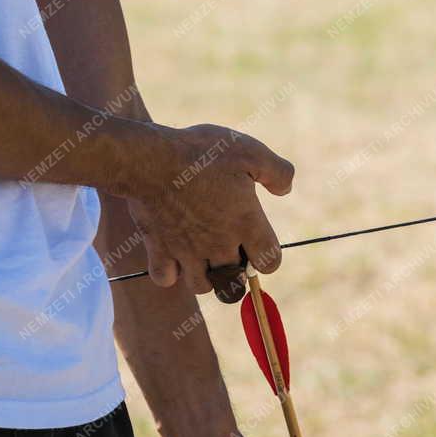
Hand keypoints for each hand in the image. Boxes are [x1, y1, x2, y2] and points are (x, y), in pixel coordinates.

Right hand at [128, 124, 293, 291]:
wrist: (150, 158)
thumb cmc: (202, 152)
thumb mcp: (250, 150)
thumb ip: (277, 172)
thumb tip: (285, 190)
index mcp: (245, 224)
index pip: (270, 262)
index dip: (267, 256)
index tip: (257, 242)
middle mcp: (219, 245)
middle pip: (235, 280)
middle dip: (236, 268)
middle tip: (228, 245)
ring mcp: (187, 252)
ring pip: (203, 286)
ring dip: (206, 276)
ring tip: (203, 256)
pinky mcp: (159, 250)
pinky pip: (166, 279)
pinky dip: (170, 272)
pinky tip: (173, 254)